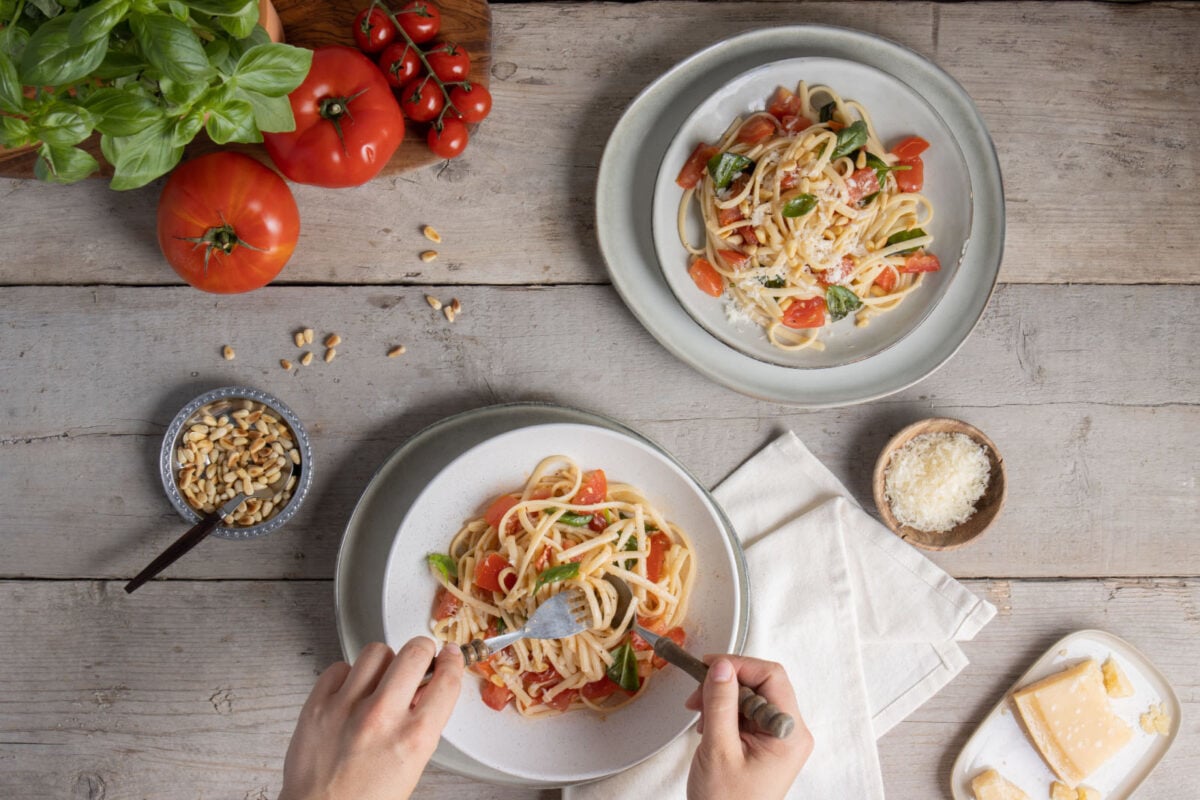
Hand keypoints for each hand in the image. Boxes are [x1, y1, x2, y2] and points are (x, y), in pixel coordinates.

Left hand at [279, 638, 463, 799]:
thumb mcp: (411, 765)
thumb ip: (421, 725)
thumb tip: (425, 690)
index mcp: (414, 738)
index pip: (446, 680)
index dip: (453, 661)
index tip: (449, 655)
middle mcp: (382, 718)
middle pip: (414, 652)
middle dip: (422, 651)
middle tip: (418, 658)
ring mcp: (347, 708)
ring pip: (376, 651)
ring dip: (384, 662)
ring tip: (381, 677)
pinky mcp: (318, 705)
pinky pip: (339, 667)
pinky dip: (348, 675)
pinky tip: (351, 691)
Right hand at [684, 655, 812, 799]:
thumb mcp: (719, 749)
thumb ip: (720, 704)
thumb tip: (721, 667)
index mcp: (789, 734)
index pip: (772, 677)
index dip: (739, 666)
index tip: (711, 666)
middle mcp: (788, 733)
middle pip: (761, 684)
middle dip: (726, 683)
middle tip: (699, 692)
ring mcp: (777, 738)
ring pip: (750, 696)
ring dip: (722, 698)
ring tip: (700, 714)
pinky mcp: (763, 743)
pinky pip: (745, 713)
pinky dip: (723, 711)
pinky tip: (708, 724)